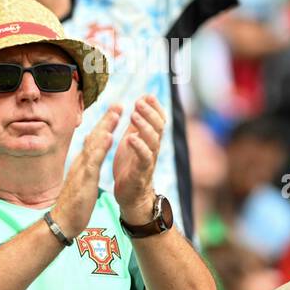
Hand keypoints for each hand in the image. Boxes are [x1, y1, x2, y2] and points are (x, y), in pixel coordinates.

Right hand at [49, 104, 121, 238]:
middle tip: (118, 104)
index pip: (94, 140)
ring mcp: (82, 170)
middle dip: (107, 120)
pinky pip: (94, 161)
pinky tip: (109, 137)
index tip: (115, 112)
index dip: (105, 125)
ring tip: (116, 112)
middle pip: (94, 136)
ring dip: (105, 127)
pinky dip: (101, 147)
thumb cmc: (73, 204)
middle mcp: (81, 162)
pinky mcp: (84, 179)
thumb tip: (89, 157)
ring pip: (94, 144)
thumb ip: (85, 167)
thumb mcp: (81, 182)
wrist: (63, 221)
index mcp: (83, 163)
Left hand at [113, 95, 164, 224]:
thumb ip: (136, 125)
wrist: (131, 194)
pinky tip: (130, 138)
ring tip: (134, 115)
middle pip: (158, 127)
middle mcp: (153, 148)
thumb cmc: (130, 166)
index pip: (158, 120)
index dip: (154, 107)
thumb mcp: (132, 141)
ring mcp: (149, 160)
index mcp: (150, 140)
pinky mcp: (141, 172)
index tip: (147, 95)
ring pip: (153, 140)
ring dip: (144, 126)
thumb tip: (140, 103)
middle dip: (150, 113)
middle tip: (140, 102)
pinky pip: (144, 158)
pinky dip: (138, 147)